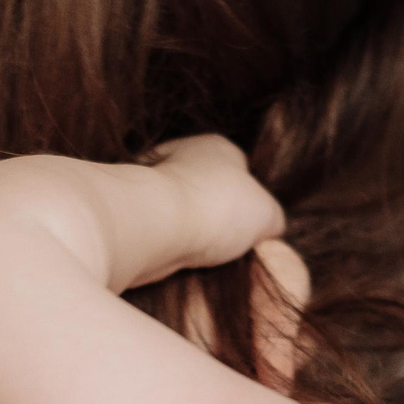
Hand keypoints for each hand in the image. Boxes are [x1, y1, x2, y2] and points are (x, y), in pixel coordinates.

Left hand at [142, 135, 286, 269]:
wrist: (155, 224)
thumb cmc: (217, 208)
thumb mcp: (268, 215)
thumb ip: (272, 219)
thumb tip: (267, 230)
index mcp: (216, 147)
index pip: (240, 168)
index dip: (249, 198)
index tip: (252, 225)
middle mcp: (180, 157)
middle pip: (207, 190)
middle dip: (217, 216)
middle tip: (229, 243)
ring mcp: (152, 182)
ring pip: (182, 213)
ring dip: (191, 233)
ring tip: (203, 255)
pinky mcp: (132, 211)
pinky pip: (160, 231)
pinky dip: (169, 244)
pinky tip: (177, 257)